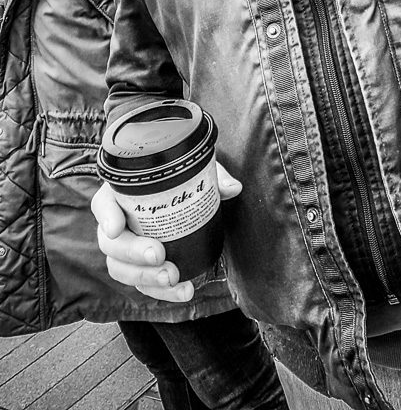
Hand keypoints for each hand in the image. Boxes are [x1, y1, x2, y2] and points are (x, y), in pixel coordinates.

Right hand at [92, 162, 241, 301]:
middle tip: (159, 255)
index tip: (116, 227)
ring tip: (173, 278)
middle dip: (133, 253)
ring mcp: (127, 249)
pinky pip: (142, 285)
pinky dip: (161, 292)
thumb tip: (233, 189)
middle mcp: (118, 223)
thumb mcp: (196, 171)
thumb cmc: (184, 178)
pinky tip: (184, 291)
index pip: (103, 203)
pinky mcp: (141, 268)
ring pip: (121, 270)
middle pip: (111, 243)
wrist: (188, 196)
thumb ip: (213, 176)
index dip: (106, 216)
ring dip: (145, 278)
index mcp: (122, 194)